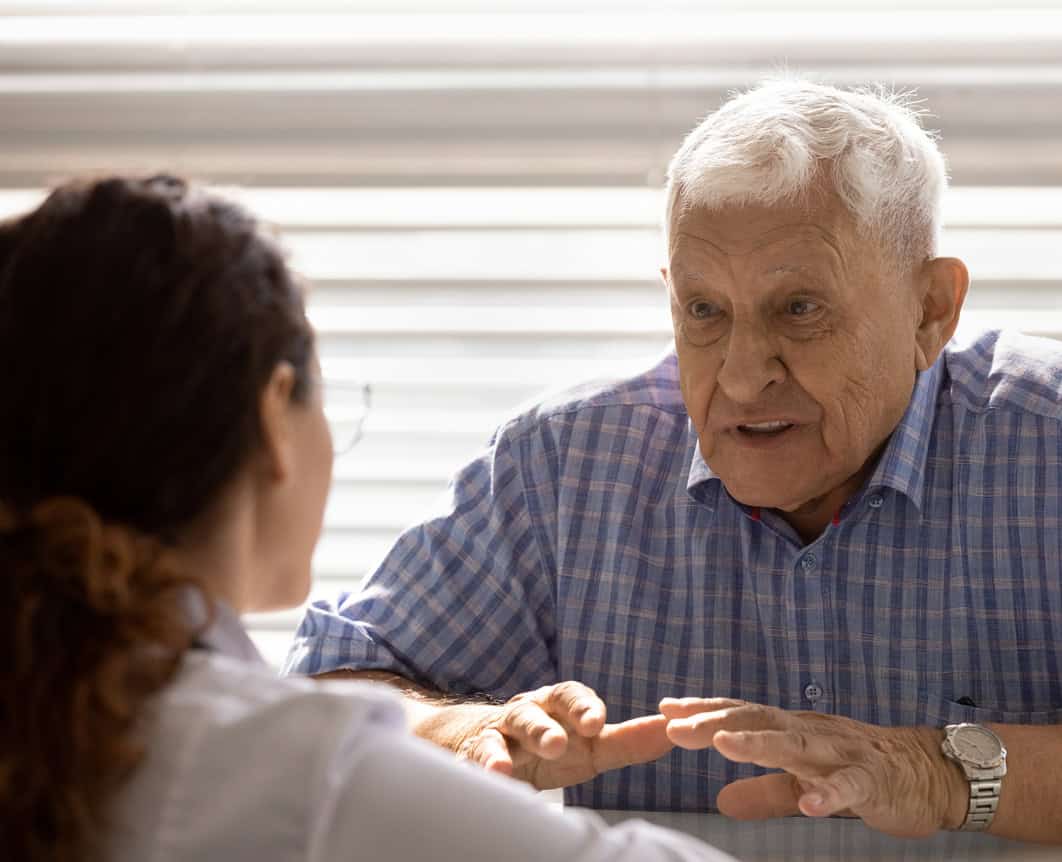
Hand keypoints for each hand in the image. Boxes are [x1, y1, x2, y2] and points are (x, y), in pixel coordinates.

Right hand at [457, 681, 673, 789]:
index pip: (570, 697)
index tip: (596, 722)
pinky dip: (485, 765)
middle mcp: (528, 712)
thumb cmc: (551, 745)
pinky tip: (495, 775)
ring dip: (520, 742)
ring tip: (521, 762)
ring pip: (507, 731)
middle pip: (536, 711)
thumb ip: (627, 741)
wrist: (489, 747)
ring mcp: (500, 733)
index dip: (582, 707)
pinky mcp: (476, 755)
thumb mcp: (588, 745)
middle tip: (559, 742)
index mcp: (557, 706)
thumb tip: (672, 731)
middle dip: (547, 726)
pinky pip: (479, 757)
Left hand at [660, 697, 966, 837]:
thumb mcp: (805, 782)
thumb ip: (765, 791)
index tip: (665, 709)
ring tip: (723, 745)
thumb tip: (721, 801)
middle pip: (758, 721)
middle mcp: (812, 732)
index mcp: (793, 729)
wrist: (929, 772)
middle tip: (675, 725)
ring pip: (796, 744)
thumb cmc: (860, 771)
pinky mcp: (872, 780)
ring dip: (759, 744)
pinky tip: (809, 805)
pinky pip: (849, 787)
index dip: (704, 711)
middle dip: (715, 721)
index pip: (742, 715)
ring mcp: (842, 753)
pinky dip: (828, 794)